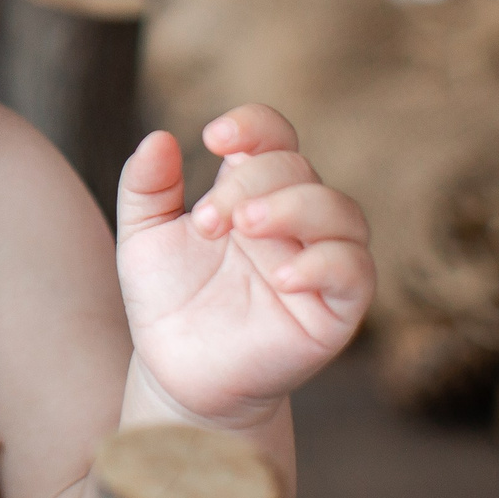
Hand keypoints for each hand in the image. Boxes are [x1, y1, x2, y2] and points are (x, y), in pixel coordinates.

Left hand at [114, 104, 372, 427]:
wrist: (176, 372)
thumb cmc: (166, 298)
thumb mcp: (142, 237)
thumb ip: (145, 186)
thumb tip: (158, 137)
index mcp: (252, 192)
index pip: (275, 137)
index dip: (254, 125)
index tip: (213, 138)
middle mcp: (293, 220)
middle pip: (299, 169)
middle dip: (253, 182)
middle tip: (208, 222)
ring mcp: (318, 263)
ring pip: (343, 212)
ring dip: (296, 208)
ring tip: (246, 227)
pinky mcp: (334, 311)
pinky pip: (355, 274)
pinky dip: (324, 265)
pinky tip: (280, 276)